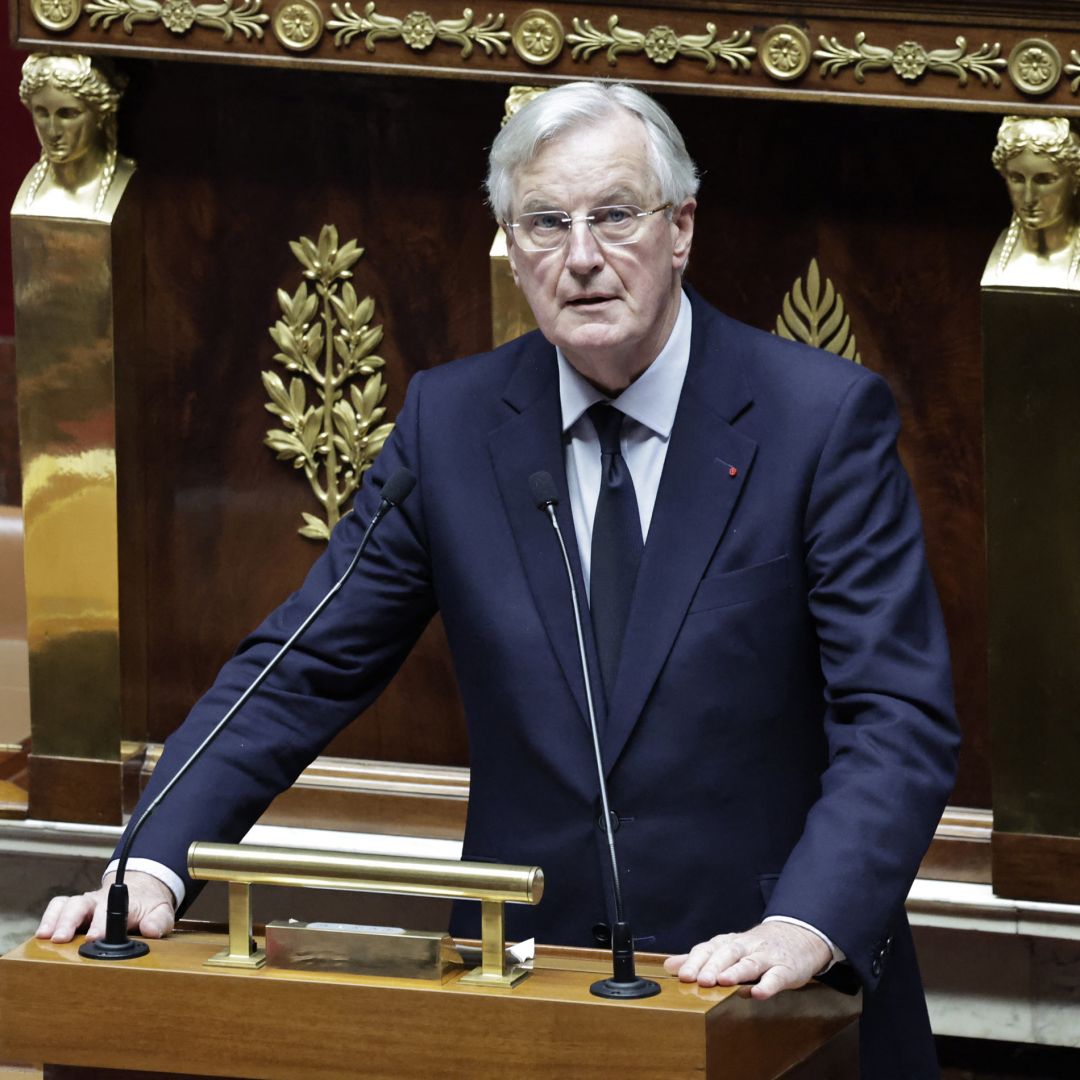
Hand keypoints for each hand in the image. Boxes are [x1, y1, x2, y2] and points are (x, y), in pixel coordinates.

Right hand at [36, 871, 175, 943]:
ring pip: (66, 905)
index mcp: (122, 902)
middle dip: (69, 921)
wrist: (140, 891)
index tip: (93, 938)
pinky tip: (41, 935)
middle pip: (81, 905)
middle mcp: (99, 901)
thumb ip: (158, 922)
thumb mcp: (161, 913)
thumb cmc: (147, 907)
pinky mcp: (73, 910)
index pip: (110, 912)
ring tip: (44, 937)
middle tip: (61, 939)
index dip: (101, 925)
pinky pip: (57, 908)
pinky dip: (48, 918)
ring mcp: (85, 905)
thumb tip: (151, 930)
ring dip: (54, 920)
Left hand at [663, 921, 830, 999]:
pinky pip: (776, 977)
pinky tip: (759, 993)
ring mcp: (766, 957)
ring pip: (750, 962)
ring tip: (722, 982)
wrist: (798, 935)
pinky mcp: (785, 969)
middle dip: (712, 966)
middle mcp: (745, 947)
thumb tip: (670, 966)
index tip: (681, 975)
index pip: (709, 949)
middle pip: (726, 954)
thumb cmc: (756, 947)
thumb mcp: (727, 949)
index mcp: (728, 943)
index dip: (695, 961)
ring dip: (736, 971)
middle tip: (698, 980)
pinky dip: (768, 985)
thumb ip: (699, 959)